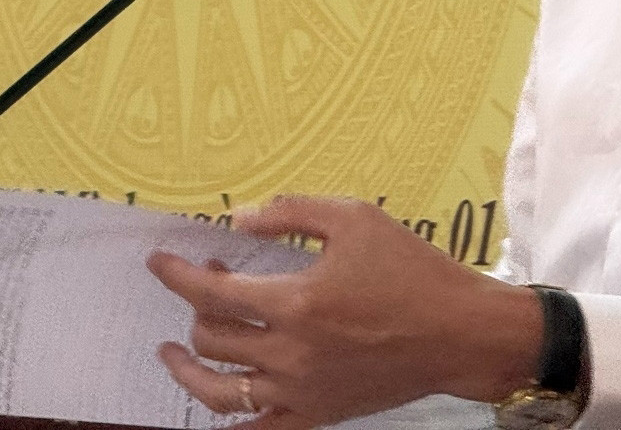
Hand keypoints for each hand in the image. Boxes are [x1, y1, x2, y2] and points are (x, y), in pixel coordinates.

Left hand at [147, 195, 542, 426]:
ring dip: (189, 369)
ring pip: (221, 391)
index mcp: (296, 302)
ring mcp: (304, 391)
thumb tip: (238, 216)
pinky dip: (228, 425)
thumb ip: (290, 211)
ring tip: (173, 353)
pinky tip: (212, 410)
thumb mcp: (354, 218)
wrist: (461, 331)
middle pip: (212, 337)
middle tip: (212, 283)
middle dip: (197, 307)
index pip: (212, 293)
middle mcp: (292, 353)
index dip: (177, 276)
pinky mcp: (321, 414)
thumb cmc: (413, 270)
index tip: (159, 262)